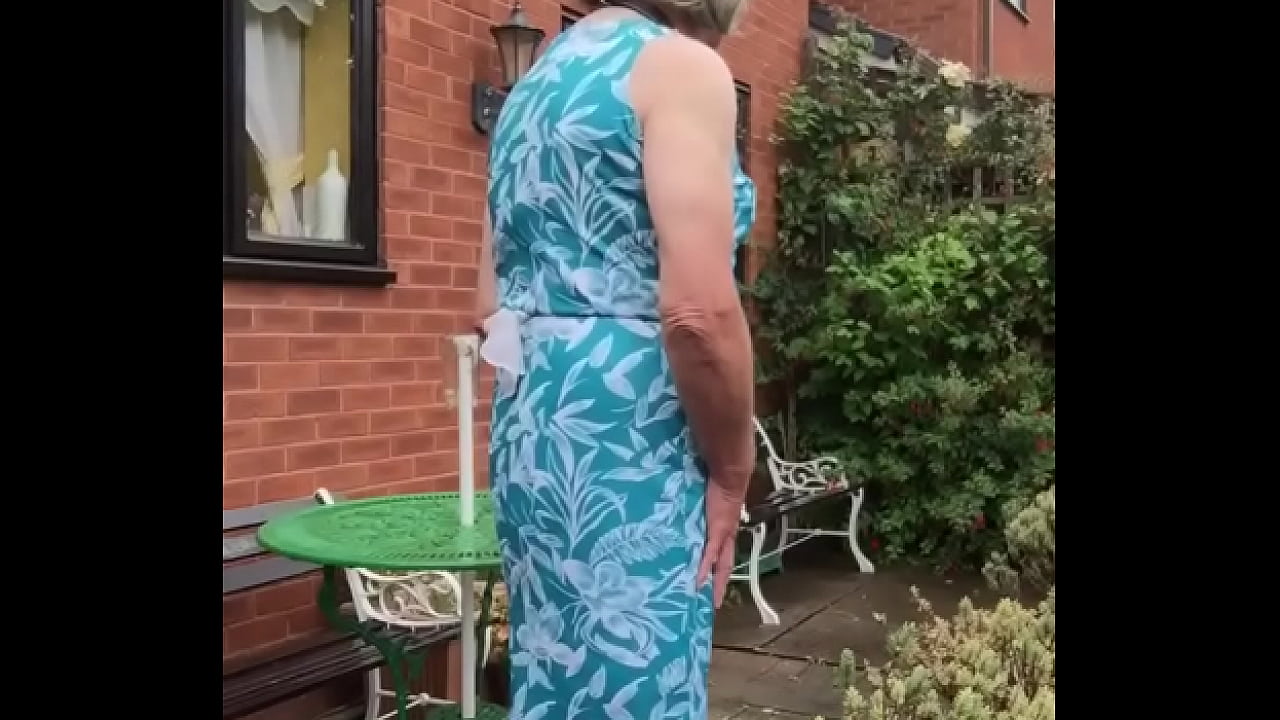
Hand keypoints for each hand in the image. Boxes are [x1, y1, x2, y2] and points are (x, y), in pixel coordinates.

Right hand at [696, 481, 745, 607]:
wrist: (731, 474)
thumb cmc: (720, 481)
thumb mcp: (710, 498)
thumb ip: (704, 504)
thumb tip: (697, 501)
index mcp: (727, 528)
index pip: (724, 553)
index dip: (721, 569)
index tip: (715, 582)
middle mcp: (727, 535)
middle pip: (725, 564)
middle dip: (720, 583)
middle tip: (714, 602)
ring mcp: (723, 534)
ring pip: (720, 564)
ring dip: (716, 583)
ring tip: (710, 600)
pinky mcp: (717, 531)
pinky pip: (710, 554)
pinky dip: (704, 568)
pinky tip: (698, 582)